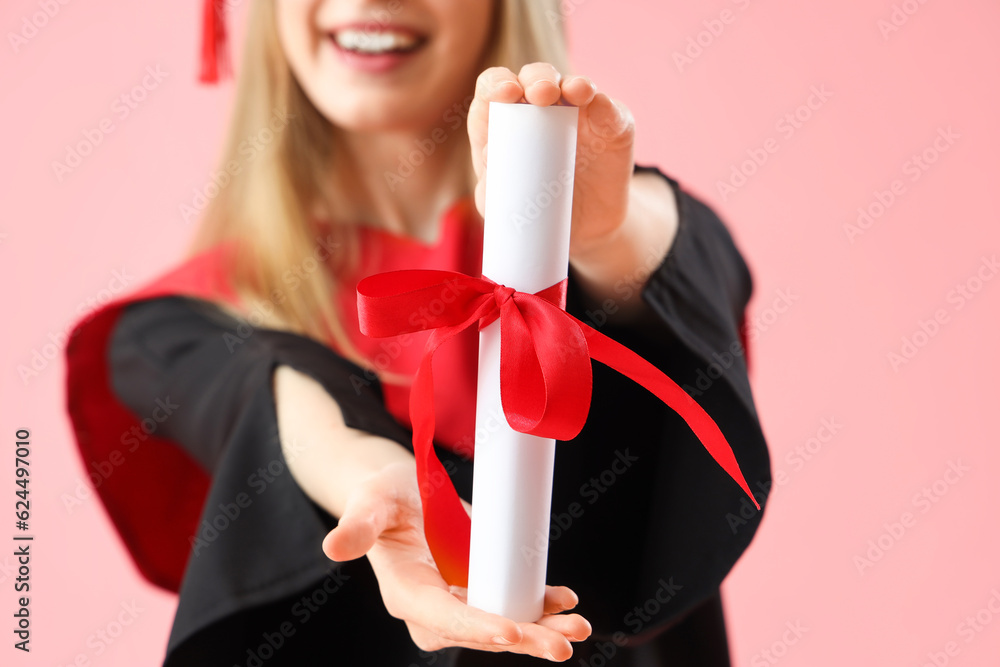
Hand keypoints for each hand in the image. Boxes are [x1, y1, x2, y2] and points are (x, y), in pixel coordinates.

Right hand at [322, 461, 591, 660]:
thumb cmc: (380, 496)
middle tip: (562, 645)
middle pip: (482, 632)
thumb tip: (333, 547)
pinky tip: (564, 599)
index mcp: (406, 593)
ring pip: (504, 623)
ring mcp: (460, 599)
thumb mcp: (369, 503)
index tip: (510, 631)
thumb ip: (357, 526)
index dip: (477, 627)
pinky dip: (541, 604)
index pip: (443, 619)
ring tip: (576, 626)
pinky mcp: (479, 585)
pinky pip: (513, 602)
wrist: (398, 492)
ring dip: (541, 629)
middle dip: (523, 640)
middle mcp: (435, 606)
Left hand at [467, 63, 636, 258]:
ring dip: (571, 83)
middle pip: (534, 77)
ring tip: (573, 93)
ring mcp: (578, 113)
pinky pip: (608, 107)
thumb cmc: (533, 211)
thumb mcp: (503, 205)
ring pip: (572, 84)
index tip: (502, 94)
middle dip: (535, 78)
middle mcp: (541, 108)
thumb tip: (490, 154)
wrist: (583, 232)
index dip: (495, 83)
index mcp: (505, 121)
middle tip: (540, 94)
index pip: (494, 89)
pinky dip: (602, 103)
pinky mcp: (611, 125)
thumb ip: (489, 185)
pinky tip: (597, 103)